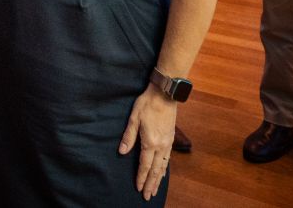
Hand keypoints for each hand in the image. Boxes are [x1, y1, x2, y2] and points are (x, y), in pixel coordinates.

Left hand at [118, 83, 176, 200]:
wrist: (164, 95)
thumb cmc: (147, 104)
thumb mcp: (133, 118)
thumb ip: (128, 137)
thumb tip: (121, 152)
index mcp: (150, 142)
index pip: (144, 165)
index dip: (141, 177)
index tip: (139, 189)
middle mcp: (161, 146)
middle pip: (155, 170)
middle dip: (151, 184)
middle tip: (148, 196)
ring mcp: (167, 143)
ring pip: (163, 166)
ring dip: (158, 179)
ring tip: (155, 189)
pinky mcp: (170, 139)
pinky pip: (168, 159)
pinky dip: (164, 169)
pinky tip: (162, 173)